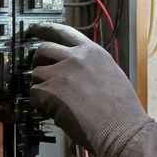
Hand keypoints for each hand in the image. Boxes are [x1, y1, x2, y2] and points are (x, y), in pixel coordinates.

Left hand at [27, 23, 149, 156]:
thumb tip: (75, 73)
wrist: (122, 128)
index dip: (45, 29)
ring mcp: (62, 73)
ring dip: (39, 86)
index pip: (64, 32)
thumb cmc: (122, 110)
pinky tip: (53, 111)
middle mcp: (76, 57)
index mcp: (93, 52)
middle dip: (37, 61)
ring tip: (51, 100)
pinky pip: (34, 94)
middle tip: (39, 72)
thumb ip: (91, 67)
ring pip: (36, 73)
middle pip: (44, 49)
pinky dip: (39, 104)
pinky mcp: (52, 91)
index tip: (35, 30)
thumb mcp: (112, 75)